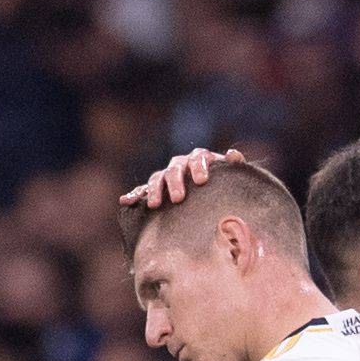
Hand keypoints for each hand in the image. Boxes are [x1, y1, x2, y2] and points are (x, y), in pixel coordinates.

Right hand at [122, 147, 242, 209]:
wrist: (213, 193)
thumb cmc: (225, 185)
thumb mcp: (232, 176)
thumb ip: (234, 166)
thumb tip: (233, 155)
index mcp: (200, 159)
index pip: (198, 158)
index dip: (199, 167)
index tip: (202, 181)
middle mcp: (181, 164)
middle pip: (175, 169)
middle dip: (175, 183)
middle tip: (179, 198)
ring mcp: (167, 176)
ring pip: (157, 179)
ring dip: (155, 191)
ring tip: (155, 205)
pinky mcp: (156, 189)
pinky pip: (142, 190)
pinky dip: (134, 195)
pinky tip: (125, 201)